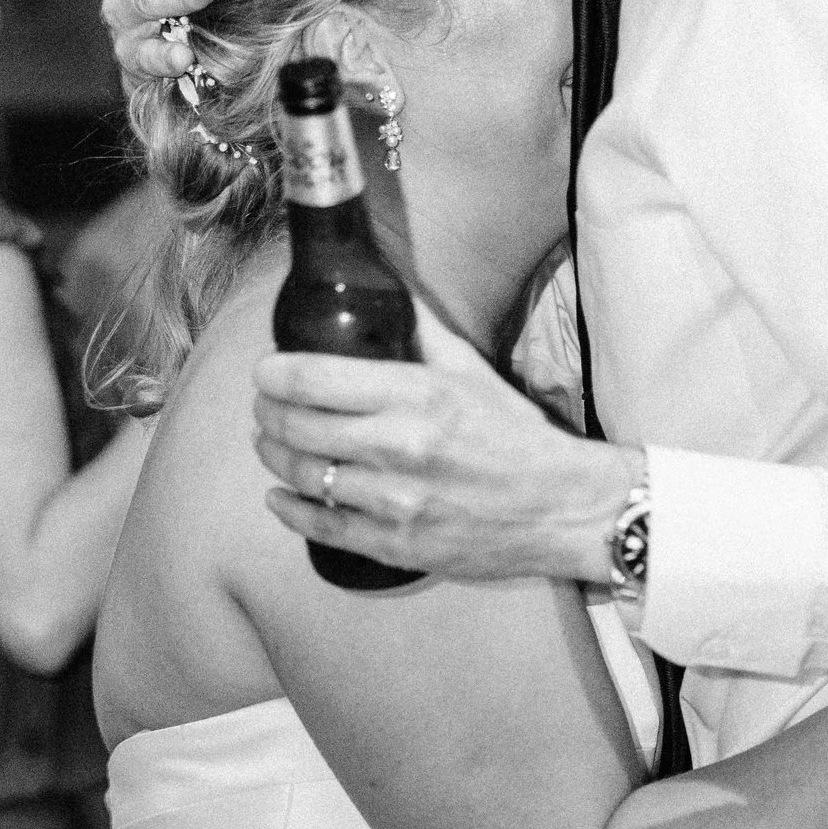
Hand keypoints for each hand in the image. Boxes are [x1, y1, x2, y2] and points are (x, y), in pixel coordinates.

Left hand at [255, 304, 635, 588]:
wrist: (561, 508)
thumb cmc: (516, 436)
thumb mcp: (471, 369)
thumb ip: (421, 328)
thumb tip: (384, 284)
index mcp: (415, 393)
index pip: (313, 377)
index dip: (274, 375)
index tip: (266, 373)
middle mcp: (399, 445)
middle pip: (296, 425)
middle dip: (268, 414)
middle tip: (266, 408)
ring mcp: (395, 500)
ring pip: (303, 474)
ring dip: (274, 456)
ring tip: (270, 444)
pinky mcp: (397, 544)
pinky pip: (322, 525)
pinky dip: (290, 509)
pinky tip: (280, 495)